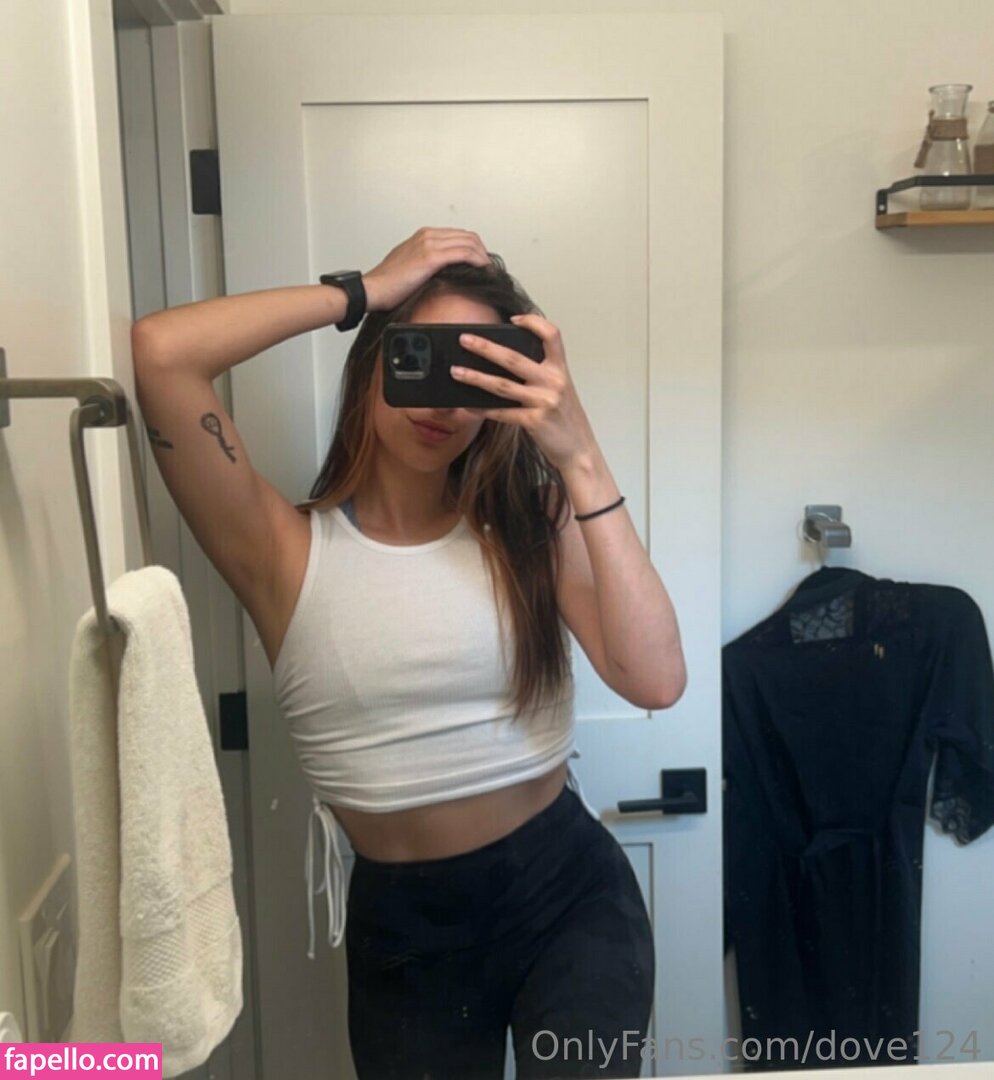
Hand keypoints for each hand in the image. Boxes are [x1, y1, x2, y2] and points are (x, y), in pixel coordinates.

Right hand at [363, 227, 490, 311]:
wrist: (373, 289)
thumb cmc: (387, 284)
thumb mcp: (410, 267)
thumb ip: (427, 264)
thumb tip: (445, 273)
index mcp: (423, 236)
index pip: (458, 235)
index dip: (474, 248)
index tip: (480, 262)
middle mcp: (428, 235)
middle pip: (468, 236)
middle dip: (482, 251)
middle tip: (488, 267)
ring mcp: (430, 244)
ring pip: (469, 242)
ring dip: (483, 256)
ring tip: (488, 271)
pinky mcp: (431, 257)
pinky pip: (464, 253)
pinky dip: (478, 260)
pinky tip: (483, 270)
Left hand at [452, 313, 597, 472]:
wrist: (580, 450)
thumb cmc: (566, 420)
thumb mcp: (561, 391)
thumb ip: (541, 376)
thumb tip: (506, 365)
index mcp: (560, 369)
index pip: (552, 335)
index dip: (533, 322)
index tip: (513, 319)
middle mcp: (554, 381)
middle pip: (514, 358)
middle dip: (485, 347)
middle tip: (464, 340)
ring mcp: (544, 401)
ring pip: (502, 385)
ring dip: (476, 378)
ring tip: (457, 372)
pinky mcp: (535, 421)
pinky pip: (503, 413)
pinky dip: (483, 410)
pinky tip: (469, 407)